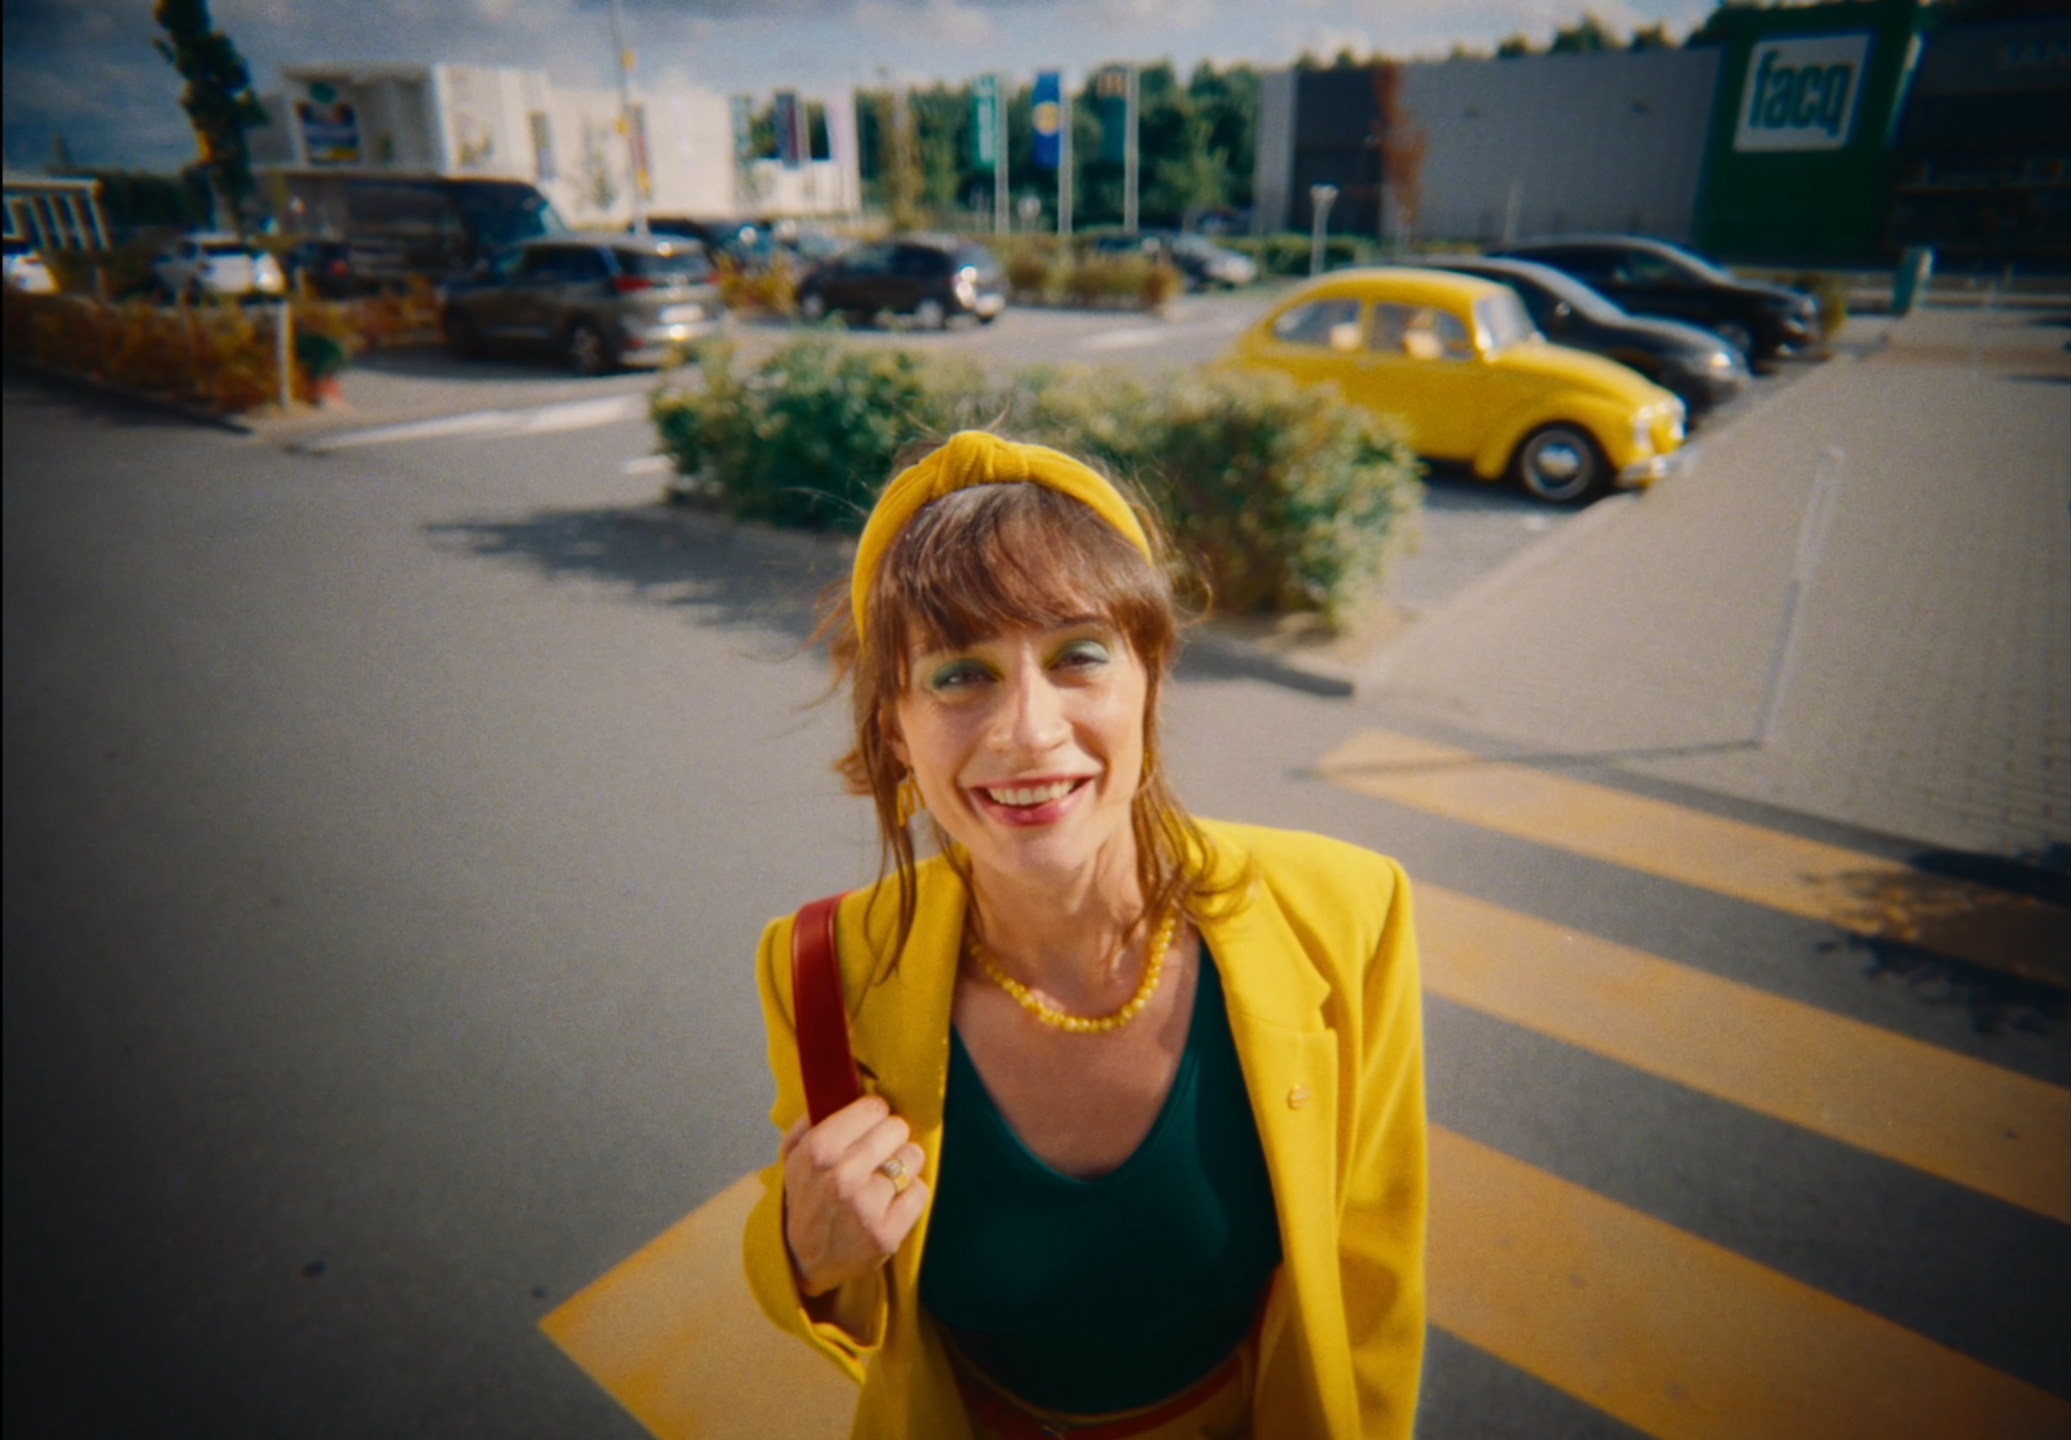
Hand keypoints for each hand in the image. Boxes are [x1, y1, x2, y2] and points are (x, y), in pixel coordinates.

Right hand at [782, 1095, 928, 1296]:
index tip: (869, 1126)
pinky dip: (910, 1194)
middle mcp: (842, 1177)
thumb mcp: (794, 1154)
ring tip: (885, 1177)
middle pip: (897, 1128)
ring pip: (913, 1157)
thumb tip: (845, 1081)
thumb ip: (814, 1116)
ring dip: (904, 1164)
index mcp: (818, 1151)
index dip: (874, 1115)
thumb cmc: (805, 1198)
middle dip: (891, 1137)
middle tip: (879, 1153)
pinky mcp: (886, 1234)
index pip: (873, 1108)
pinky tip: (892, 1202)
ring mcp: (865, 1207)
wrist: (803, 1260)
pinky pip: (920, 1191)